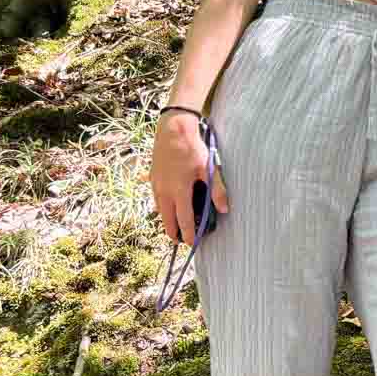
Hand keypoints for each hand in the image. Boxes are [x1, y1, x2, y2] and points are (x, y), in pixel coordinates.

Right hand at [149, 111, 226, 243]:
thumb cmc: (193, 149)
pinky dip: (162, 209)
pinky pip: (156, 200)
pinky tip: (168, 210)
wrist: (173, 130)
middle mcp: (164, 191)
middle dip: (174, 233)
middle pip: (167, 220)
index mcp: (179, 191)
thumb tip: (224, 209)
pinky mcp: (152, 179)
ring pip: (160, 211)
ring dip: (167, 221)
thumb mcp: (209, 169)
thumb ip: (217, 190)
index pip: (184, 220)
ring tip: (175, 229)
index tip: (192, 244)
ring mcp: (156, 185)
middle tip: (181, 242)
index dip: (188, 234)